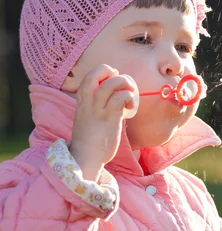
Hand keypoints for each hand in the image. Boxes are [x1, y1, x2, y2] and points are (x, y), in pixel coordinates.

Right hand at [70, 64, 138, 180]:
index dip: (103, 72)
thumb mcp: (88, 118)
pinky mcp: (110, 119)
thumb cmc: (89, 140)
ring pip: (111, 84)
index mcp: (83, 101)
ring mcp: (99, 110)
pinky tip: (130, 109)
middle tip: (123, 84)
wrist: (85, 158)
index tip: (112, 80)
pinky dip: (129, 98)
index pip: (89, 76)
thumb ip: (97, 107)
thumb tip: (116, 99)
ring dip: (125, 84)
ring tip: (130, 95)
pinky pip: (121, 98)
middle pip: (95, 74)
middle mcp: (89, 102)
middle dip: (113, 73)